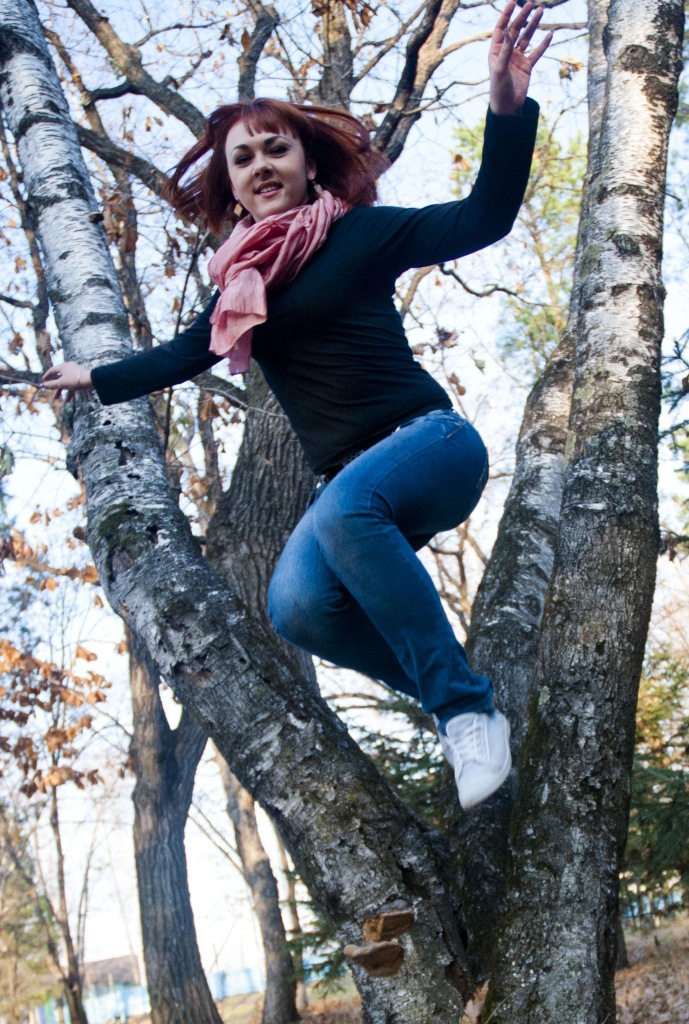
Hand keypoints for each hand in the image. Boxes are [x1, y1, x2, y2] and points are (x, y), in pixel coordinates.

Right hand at [41, 362, 92, 401]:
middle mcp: (68, 367)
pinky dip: (71, 391)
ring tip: (65, 401)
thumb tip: (43, 385)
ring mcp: (75, 372)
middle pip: (60, 378)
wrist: (91, 380)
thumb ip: (52, 385)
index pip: (52, 370)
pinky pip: (74, 383)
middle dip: (57, 389)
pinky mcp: (81, 376)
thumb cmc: (75, 380)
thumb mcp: (61, 383)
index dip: (47, 376)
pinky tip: (70, 399)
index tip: (44, 380)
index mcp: (63, 366)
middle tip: (54, 397)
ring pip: (67, 382)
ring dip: (65, 392)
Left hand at [489, 2, 552, 116]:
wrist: (507, 107)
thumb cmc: (498, 89)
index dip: (507, 14)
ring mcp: (517, 58)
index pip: (501, 28)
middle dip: (523, 16)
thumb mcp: (499, 70)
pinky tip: (550, 34)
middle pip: (516, 29)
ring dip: (534, 24)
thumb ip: (504, 51)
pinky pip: (537, 52)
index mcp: (496, 51)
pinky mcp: (527, 66)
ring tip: (541, 10)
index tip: (513, 1)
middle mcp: (506, 52)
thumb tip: (508, 32)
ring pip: (527, 37)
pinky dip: (544, 43)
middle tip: (531, 3)